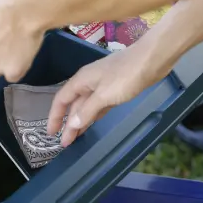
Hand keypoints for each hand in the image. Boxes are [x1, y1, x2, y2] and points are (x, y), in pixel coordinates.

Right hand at [47, 37, 176, 146]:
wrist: (151, 59)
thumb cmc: (126, 76)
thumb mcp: (104, 96)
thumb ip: (87, 111)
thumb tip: (71, 124)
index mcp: (81, 81)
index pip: (60, 100)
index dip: (54, 117)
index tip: (50, 134)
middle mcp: (88, 82)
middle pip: (73, 105)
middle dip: (68, 123)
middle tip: (65, 143)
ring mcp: (102, 85)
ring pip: (86, 106)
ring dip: (80, 120)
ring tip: (76, 138)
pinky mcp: (115, 88)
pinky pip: (98, 105)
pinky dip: (93, 115)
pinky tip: (92, 123)